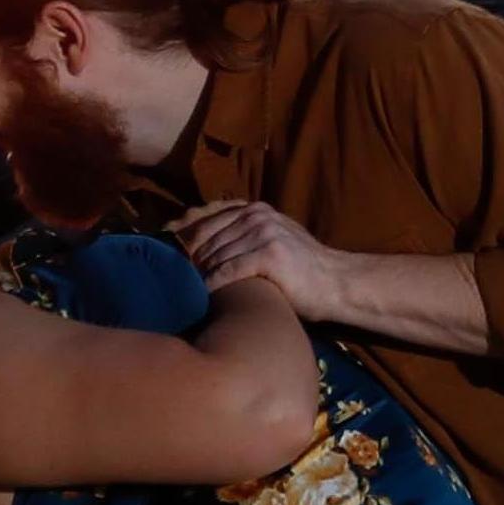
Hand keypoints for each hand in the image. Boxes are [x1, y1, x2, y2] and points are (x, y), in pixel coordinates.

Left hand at [174, 199, 339, 322]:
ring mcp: (263, 233)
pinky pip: (228, 270)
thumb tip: (206, 248)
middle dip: (187, 259)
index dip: (184, 237)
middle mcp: (257, 216)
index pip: (207, 219)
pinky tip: (204, 295)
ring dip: (198, 274)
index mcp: (255, 209)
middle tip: (171, 278)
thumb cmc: (302, 270)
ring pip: (215, 255)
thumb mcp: (274, 240)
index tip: (167, 253)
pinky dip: (212, 284)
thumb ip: (244, 236)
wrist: (335, 283)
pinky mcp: (269, 254)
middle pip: (206, 237)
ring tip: (184, 289)